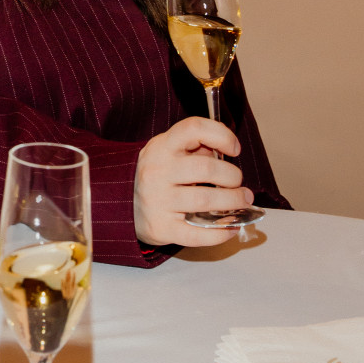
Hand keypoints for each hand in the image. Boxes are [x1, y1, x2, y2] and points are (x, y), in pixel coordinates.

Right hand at [134, 117, 252, 247]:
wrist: (122, 202)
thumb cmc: (157, 174)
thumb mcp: (169, 152)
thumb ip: (196, 148)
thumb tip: (227, 152)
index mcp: (162, 146)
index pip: (194, 129)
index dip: (221, 135)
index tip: (234, 149)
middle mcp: (157, 171)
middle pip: (206, 168)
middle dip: (232, 176)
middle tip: (238, 183)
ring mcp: (158, 200)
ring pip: (206, 200)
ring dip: (233, 201)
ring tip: (242, 201)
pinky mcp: (161, 227)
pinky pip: (198, 233)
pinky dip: (221, 232)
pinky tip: (231, 227)